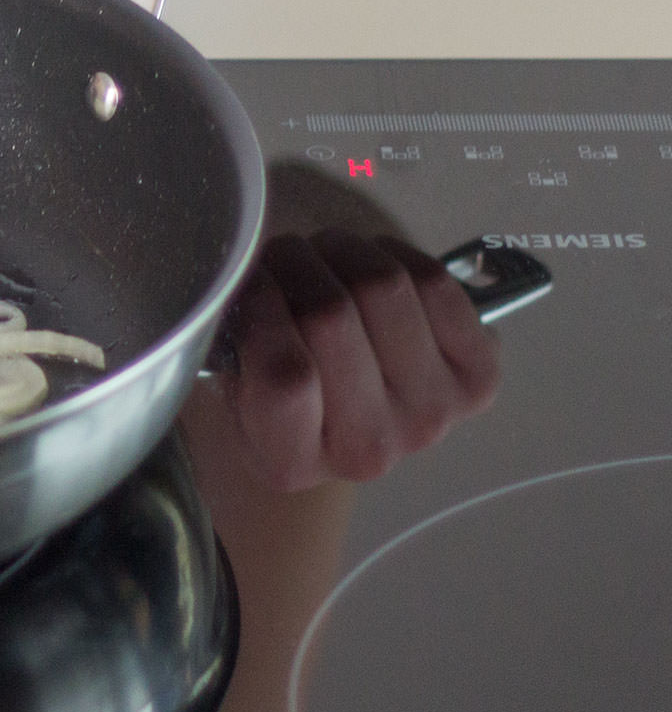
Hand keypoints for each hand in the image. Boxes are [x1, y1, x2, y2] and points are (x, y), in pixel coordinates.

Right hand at [197, 229, 500, 492]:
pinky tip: (372, 268)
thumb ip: (231, 344)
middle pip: (330, 316)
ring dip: (341, 249)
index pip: (284, 376)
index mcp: (292, 462)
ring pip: (381, 286)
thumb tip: (247, 272)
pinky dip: (395, 255)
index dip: (261, 305)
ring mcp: (432, 415)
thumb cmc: (279, 395)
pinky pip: (433, 283)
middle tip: (280, 255)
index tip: (246, 279)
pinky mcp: (479, 379)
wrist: (354, 426)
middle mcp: (370, 451)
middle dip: (294, 263)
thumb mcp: (232, 386)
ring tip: (323, 255)